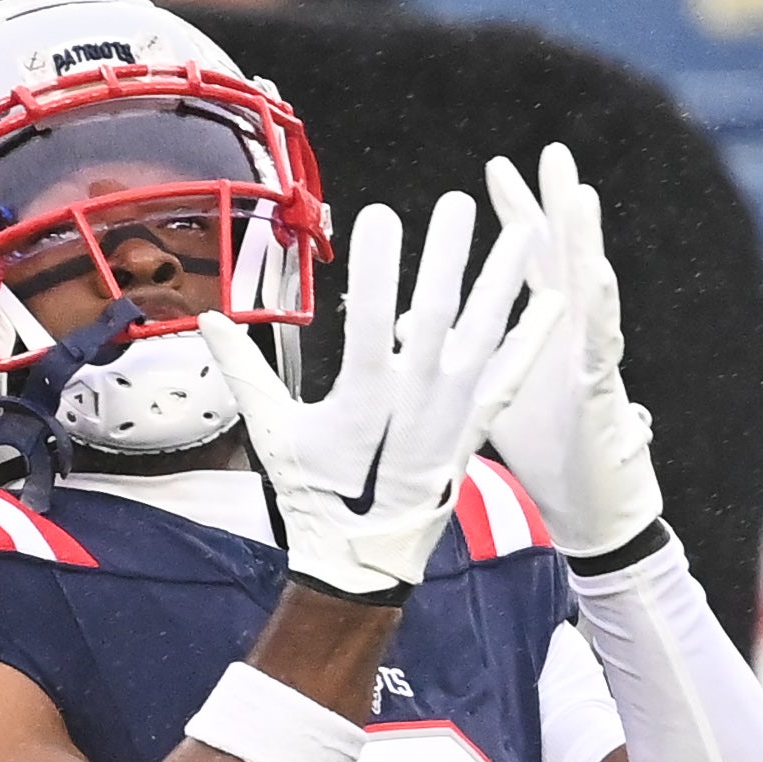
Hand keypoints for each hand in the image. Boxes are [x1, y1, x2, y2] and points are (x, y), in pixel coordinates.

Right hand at [198, 190, 557, 600]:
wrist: (362, 557)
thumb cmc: (315, 493)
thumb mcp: (272, 433)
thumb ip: (244, 372)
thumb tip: (208, 320)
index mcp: (362, 397)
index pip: (367, 320)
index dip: (374, 268)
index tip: (380, 215)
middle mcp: (415, 399)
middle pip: (435, 316)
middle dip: (447, 257)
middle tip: (459, 204)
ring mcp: (452, 412)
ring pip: (484, 336)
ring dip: (502, 281)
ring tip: (521, 230)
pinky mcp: (474, 426)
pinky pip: (511, 375)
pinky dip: (534, 337)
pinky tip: (554, 301)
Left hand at [481, 144, 664, 560]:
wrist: (587, 511)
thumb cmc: (544, 450)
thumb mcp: (485, 394)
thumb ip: (447, 353)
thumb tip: (396, 324)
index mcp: (541, 332)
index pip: (525, 262)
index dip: (515, 216)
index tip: (496, 171)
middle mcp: (570, 338)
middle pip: (563, 260)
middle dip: (556, 207)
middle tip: (554, 154)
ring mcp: (589, 362)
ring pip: (591, 290)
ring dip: (586, 243)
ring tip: (581, 196)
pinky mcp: (598, 397)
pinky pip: (600, 347)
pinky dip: (599, 310)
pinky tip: (593, 276)